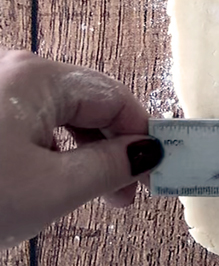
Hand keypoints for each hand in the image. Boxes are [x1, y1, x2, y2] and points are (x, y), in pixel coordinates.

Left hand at [0, 50, 162, 248]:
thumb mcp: (53, 190)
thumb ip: (111, 167)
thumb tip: (146, 153)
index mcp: (37, 77)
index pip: (116, 97)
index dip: (142, 135)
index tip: (158, 168)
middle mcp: (13, 71)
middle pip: (87, 102)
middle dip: (112, 147)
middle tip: (127, 193)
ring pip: (57, 114)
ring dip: (82, 152)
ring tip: (91, 194)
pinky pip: (28, 123)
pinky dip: (49, 151)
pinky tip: (49, 182)